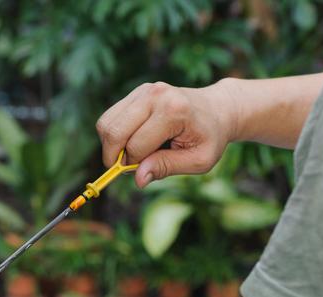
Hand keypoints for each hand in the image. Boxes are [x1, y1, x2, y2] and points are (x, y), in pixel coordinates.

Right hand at [96, 80, 237, 186]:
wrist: (217, 109)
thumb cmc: (210, 137)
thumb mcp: (198, 160)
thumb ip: (167, 168)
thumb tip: (138, 179)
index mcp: (173, 111)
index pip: (136, 145)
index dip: (135, 165)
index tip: (145, 170)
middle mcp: (155, 95)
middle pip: (114, 132)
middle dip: (114, 156)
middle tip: (128, 166)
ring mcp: (143, 91)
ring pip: (105, 124)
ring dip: (111, 145)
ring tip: (132, 152)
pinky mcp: (136, 92)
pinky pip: (109, 117)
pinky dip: (114, 135)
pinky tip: (132, 140)